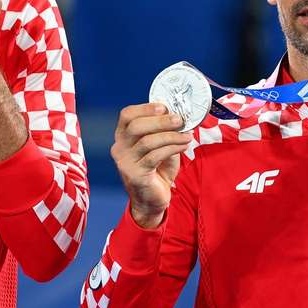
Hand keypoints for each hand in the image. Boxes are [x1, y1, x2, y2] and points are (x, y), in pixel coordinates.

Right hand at [111, 103, 192, 229]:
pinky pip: (155, 156)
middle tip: (179, 119)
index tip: (164, 107)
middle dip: (160, 121)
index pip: (127, 115)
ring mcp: (125, 162)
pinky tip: (184, 146)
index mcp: (123, 136)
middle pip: (136, 126)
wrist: (152, 200)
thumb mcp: (160, 146)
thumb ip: (164, 131)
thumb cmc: (157, 170)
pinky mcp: (135, 175)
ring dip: (171, 136)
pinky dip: (172, 148)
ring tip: (187, 135)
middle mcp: (119, 148)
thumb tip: (179, 115)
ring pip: (147, 141)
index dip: (145, 108)